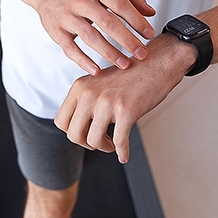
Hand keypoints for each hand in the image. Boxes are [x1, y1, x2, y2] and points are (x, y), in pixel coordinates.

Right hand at [29, 0, 155, 75]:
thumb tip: (150, 12)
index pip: (120, 4)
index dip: (136, 20)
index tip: (148, 34)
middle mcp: (82, 1)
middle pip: (107, 22)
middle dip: (127, 40)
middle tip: (141, 54)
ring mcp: (67, 16)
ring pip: (90, 36)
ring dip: (109, 52)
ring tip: (124, 64)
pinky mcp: (56, 31)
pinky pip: (70, 48)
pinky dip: (83, 61)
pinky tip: (96, 70)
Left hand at [54, 34, 196, 162]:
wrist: (157, 62)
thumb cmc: (130, 76)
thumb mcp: (98, 83)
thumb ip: (85, 101)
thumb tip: (78, 128)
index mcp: (79, 87)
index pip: (61, 121)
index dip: (73, 133)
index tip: (86, 133)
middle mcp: (89, 94)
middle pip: (74, 135)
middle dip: (86, 144)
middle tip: (100, 142)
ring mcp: (107, 102)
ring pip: (93, 141)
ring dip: (104, 147)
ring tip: (112, 144)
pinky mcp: (126, 110)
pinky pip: (118, 141)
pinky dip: (122, 152)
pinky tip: (125, 155)